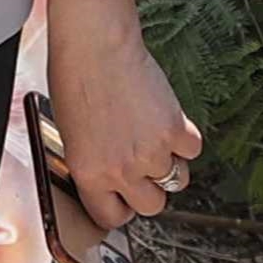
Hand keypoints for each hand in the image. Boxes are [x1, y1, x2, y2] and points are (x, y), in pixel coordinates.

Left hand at [42, 0, 202, 233]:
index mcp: (88, 174)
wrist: (95, 45)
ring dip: (169, 162)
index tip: (124, 199)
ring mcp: (150, 152)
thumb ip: (93, 163)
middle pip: (151, 206)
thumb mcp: (70, 134)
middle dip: (149, 189)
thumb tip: (110, 179)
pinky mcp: (175, 129)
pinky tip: (168, 119)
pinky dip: (185, 137)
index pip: (111, 217)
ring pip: (176, 179)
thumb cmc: (75, 80)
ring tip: (154, 136)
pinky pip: (191, 149)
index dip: (120, 208)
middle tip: (143, 166)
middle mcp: (121, 170)